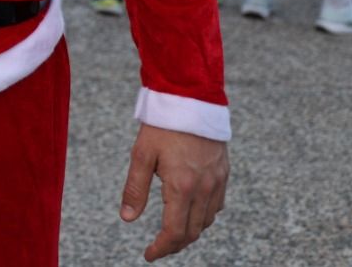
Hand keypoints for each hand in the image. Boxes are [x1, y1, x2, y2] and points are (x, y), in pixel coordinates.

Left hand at [120, 124, 227, 260]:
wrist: (192, 99)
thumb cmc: (163, 126)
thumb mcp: (141, 155)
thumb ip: (135, 189)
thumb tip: (127, 219)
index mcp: (182, 187)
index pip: (174, 232)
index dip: (162, 248)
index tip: (149, 254)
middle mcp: (204, 189)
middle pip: (193, 232)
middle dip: (175, 244)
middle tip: (157, 247)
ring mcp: (218, 182)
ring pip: (207, 221)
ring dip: (190, 232)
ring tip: (171, 234)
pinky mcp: (224, 174)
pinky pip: (217, 206)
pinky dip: (204, 216)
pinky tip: (190, 212)